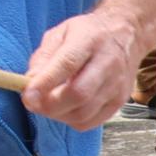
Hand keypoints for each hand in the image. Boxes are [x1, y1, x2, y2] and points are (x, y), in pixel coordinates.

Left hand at [20, 5, 146, 131]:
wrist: (128, 35)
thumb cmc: (90, 34)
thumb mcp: (61, 33)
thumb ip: (42, 57)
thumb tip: (28, 84)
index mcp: (89, 40)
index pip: (68, 64)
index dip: (45, 83)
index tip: (27, 95)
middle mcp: (108, 63)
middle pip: (78, 94)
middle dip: (49, 105)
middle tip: (34, 102)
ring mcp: (117, 85)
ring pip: (82, 113)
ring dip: (58, 114)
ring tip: (50, 103)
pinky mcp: (119, 101)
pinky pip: (90, 122)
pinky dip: (72, 120)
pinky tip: (67, 107)